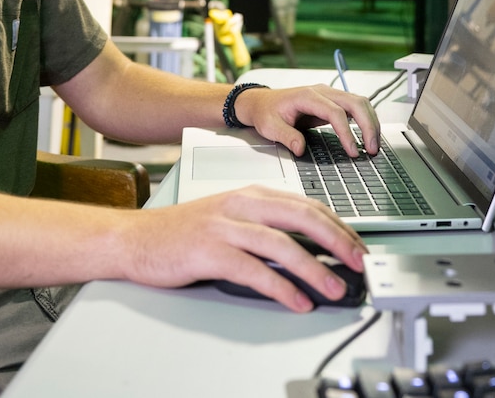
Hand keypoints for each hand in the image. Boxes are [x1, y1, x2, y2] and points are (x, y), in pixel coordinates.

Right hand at [115, 186, 367, 311]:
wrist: (136, 238)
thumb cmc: (184, 231)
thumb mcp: (230, 215)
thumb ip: (266, 223)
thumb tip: (309, 245)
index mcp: (252, 194)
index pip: (307, 205)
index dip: (338, 226)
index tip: (357, 246)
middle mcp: (242, 205)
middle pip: (302, 217)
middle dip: (337, 240)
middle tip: (358, 262)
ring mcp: (225, 226)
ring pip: (282, 243)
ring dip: (314, 268)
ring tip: (334, 287)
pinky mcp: (210, 251)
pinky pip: (254, 270)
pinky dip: (281, 287)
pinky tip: (297, 300)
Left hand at [234, 82, 379, 157]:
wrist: (262, 102)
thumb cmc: (266, 112)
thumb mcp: (270, 126)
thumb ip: (287, 137)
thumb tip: (301, 149)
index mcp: (307, 96)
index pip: (335, 112)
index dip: (346, 132)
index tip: (352, 150)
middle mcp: (322, 91)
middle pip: (355, 103)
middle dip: (368, 126)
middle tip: (372, 149)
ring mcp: (329, 94)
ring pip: (360, 102)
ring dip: (371, 122)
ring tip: (374, 145)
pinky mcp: (333, 101)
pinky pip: (355, 107)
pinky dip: (366, 120)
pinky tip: (369, 135)